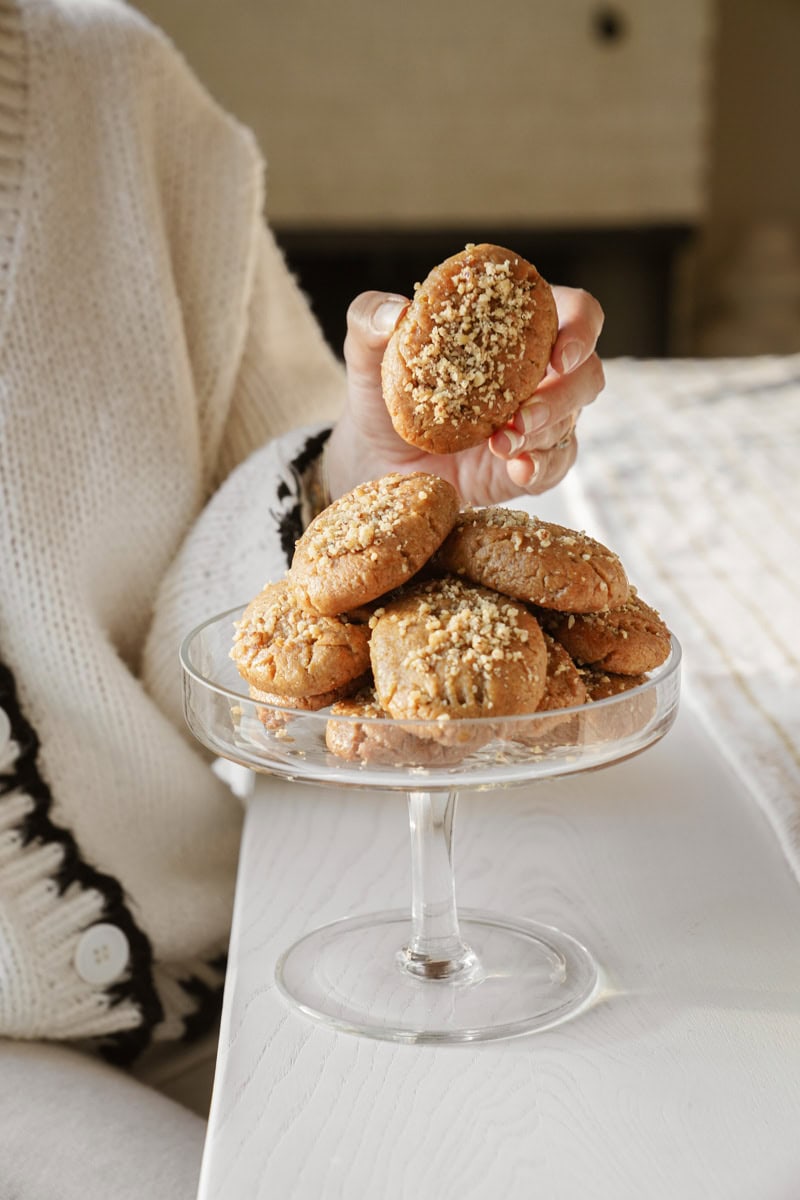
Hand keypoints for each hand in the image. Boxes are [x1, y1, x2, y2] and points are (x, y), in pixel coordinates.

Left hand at [325, 285, 604, 506]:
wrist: (374, 458)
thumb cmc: (383, 390)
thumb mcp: (366, 352)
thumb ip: (371, 318)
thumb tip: (397, 312)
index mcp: (518, 326)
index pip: (575, 312)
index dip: (582, 328)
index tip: (560, 353)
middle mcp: (540, 371)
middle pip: (587, 373)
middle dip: (565, 393)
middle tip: (525, 412)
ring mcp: (540, 420)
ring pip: (572, 420)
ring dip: (545, 429)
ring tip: (502, 443)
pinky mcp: (531, 463)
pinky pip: (555, 465)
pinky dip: (541, 466)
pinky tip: (518, 469)